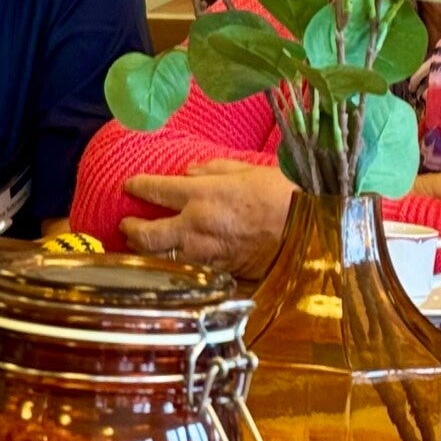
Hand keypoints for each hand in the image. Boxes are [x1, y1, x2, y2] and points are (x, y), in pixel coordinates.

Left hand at [119, 159, 295, 278]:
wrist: (314, 229)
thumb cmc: (285, 193)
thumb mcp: (248, 170)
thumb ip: (213, 170)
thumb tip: (188, 171)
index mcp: (203, 196)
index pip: (156, 190)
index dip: (137, 187)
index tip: (128, 185)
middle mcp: (198, 226)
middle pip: (148, 235)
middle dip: (131, 230)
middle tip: (125, 224)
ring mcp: (208, 252)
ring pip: (164, 258)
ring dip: (147, 252)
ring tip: (139, 245)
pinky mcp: (221, 270)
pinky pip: (189, 269)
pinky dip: (175, 265)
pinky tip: (170, 262)